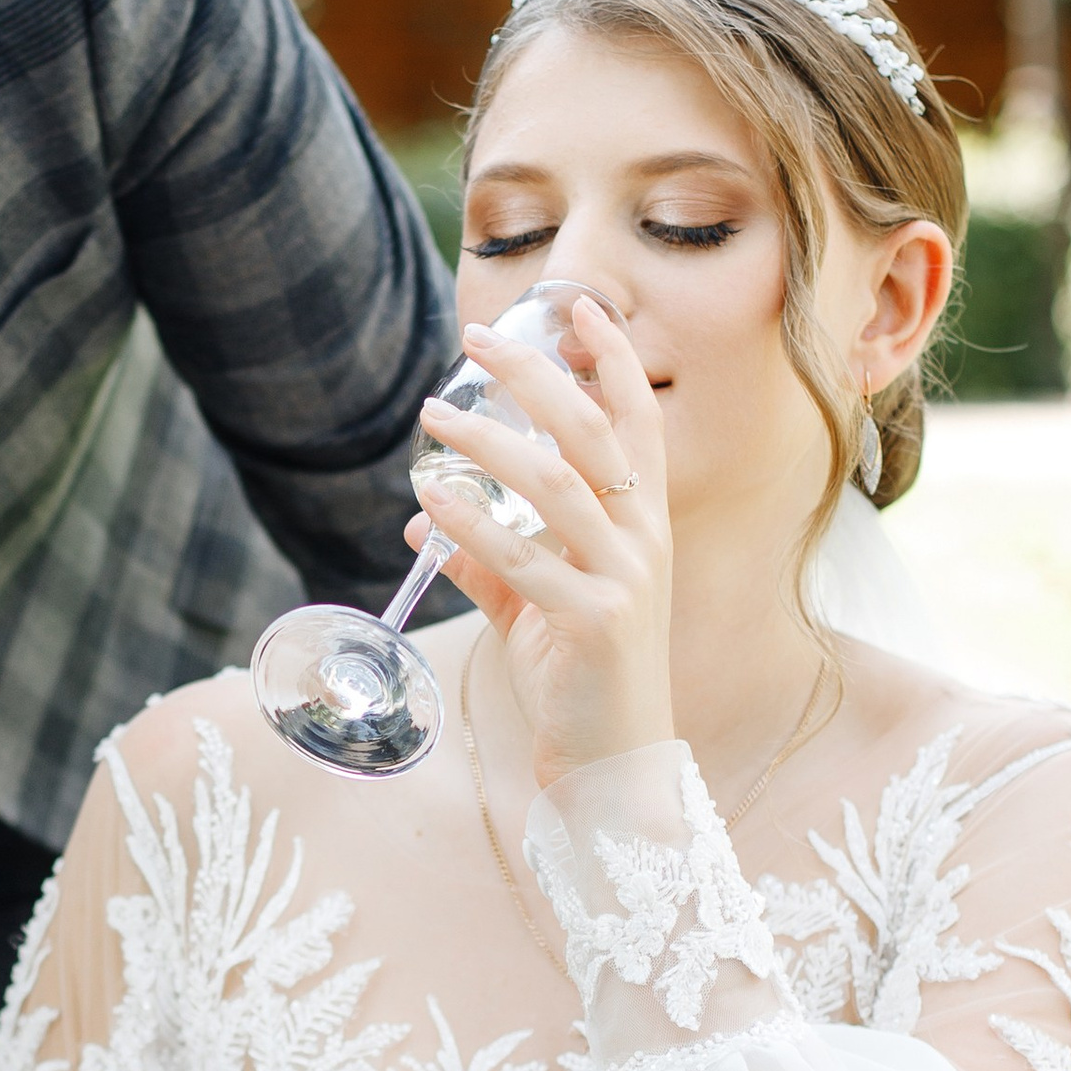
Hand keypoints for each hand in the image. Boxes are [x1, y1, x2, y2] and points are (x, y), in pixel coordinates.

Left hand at [411, 296, 673, 784]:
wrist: (612, 764)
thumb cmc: (579, 675)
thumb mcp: (535, 603)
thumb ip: (491, 554)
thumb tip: (424, 512)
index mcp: (645, 522)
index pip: (639, 421)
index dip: (614, 360)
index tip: (581, 307)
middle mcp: (646, 540)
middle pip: (593, 432)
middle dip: (536, 375)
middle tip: (476, 340)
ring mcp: (626, 580)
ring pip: (557, 484)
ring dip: (489, 441)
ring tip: (434, 417)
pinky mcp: (596, 624)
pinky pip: (525, 561)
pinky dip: (472, 523)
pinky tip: (430, 499)